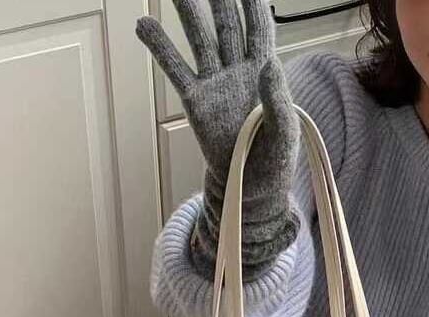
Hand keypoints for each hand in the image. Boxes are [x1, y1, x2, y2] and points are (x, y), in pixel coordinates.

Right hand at [136, 1, 300, 278]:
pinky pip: (176, 70)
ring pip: (200, 39)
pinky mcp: (196, 102)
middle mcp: (238, 71)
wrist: (250, 187)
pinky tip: (144, 25)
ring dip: (189, 12)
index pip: (258, 28)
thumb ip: (278, 99)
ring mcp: (215, 84)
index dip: (251, 3)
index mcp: (265, 73)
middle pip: (226, 24)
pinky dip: (161, 49)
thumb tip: (268, 64)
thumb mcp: (284, 132)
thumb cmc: (274, 158)